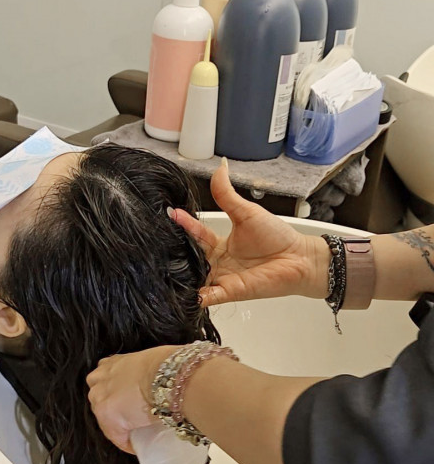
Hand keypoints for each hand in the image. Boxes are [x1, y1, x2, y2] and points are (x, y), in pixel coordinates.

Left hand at [86, 346, 175, 452]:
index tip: (125, 397)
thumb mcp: (153, 360)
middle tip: (130, 414)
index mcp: (113, 363)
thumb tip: (162, 378)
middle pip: (99, 397)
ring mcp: (102, 399)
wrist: (168, 378)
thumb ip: (150, 368)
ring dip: (116, 424)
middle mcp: (102, 379)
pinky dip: (125, 442)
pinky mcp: (109, 419)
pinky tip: (135, 446)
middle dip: (113, 406)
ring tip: (132, 430)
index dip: (115, 390)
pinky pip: (115, 436)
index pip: (105, 378)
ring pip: (104, 417)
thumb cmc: (167, 367)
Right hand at [173, 161, 329, 305]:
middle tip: (164, 240)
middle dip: (177, 250)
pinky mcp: (230, 291)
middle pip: (191, 257)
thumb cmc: (277, 236)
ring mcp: (223, 278)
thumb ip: (227, 194)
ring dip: (182, 274)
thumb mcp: (246, 212)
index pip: (196, 233)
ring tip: (167, 264)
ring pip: (195, 278)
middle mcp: (218, 262)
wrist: (299, 258)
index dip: (184, 224)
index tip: (171, 213)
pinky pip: (208, 296)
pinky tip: (185, 291)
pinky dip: (197, 296)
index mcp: (220, 244)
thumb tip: (220, 167)